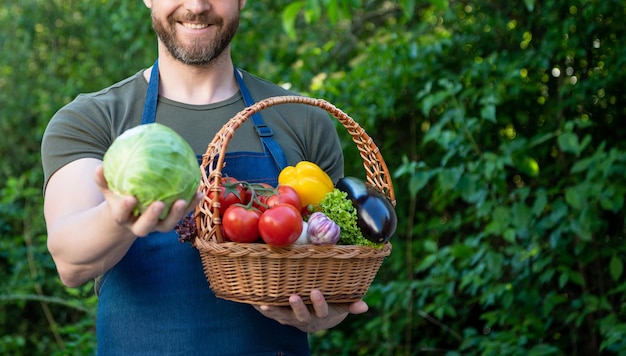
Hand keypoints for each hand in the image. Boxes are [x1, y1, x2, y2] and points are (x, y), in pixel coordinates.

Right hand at [94, 165, 202, 236]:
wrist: (130, 217)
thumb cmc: (118, 198)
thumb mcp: (108, 191)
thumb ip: (103, 181)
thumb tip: (99, 167)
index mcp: (123, 218)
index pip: (121, 215)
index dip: (125, 209)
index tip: (130, 199)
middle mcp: (140, 225)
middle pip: (146, 226)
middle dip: (152, 217)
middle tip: (160, 204)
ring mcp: (156, 226)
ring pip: (167, 225)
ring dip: (177, 214)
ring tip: (185, 200)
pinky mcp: (170, 222)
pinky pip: (182, 214)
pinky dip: (191, 205)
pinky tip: (200, 192)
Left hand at [253, 289, 368, 332]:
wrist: (318, 321)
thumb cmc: (332, 307)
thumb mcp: (343, 307)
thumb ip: (351, 306)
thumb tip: (365, 306)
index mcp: (322, 315)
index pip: (322, 310)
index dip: (319, 303)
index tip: (316, 292)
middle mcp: (306, 320)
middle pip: (300, 316)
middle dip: (296, 307)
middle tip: (292, 297)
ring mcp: (292, 320)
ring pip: (282, 317)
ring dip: (273, 311)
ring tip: (264, 305)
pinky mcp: (281, 317)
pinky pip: (271, 314)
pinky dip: (261, 309)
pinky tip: (251, 302)